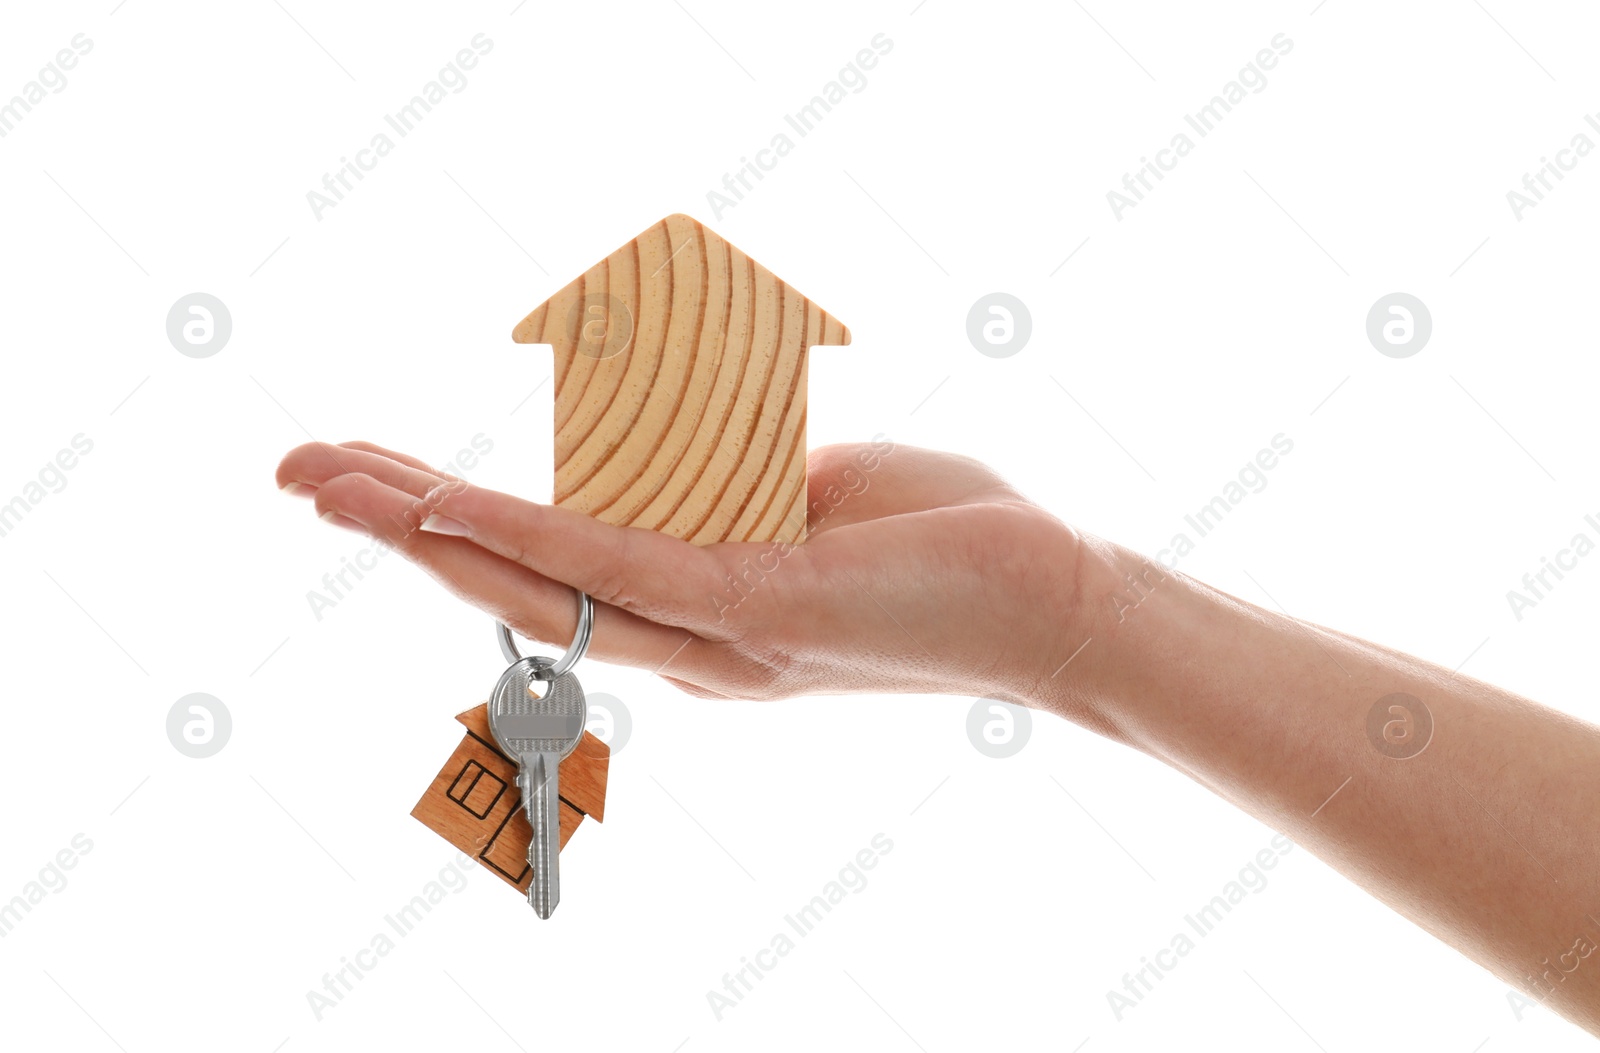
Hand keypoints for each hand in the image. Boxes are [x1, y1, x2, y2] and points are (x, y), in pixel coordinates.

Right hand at [275, 439, 1089, 704]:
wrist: (1054, 598)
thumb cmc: (944, 541)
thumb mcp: (818, 494)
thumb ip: (732, 486)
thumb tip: (675, 445)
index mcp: (700, 613)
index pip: (551, 569)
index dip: (454, 527)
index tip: (375, 474)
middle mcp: (692, 643)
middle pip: (518, 587)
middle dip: (401, 528)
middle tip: (296, 472)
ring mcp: (719, 635)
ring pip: (545, 583)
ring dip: (429, 527)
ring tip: (334, 480)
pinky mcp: (761, 609)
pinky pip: (623, 567)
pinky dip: (527, 534)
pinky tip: (450, 506)